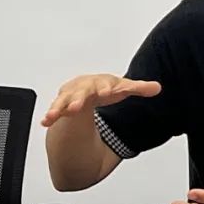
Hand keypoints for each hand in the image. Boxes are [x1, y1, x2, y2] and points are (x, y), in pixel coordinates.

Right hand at [40, 74, 160, 126]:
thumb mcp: (122, 88)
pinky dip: (50, 115)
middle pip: (81, 91)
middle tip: (77, 106)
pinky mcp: (62, 105)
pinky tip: (46, 121)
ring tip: (54, 115)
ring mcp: (72, 96)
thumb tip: (157, 88)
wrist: (87, 88)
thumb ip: (139, 88)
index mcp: (101, 82)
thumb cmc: (106, 88)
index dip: (106, 87)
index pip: (105, 83)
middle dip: (78, 98)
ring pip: (64, 100)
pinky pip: (55, 110)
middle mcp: (85, 87)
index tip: (107, 92)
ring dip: (59, 107)